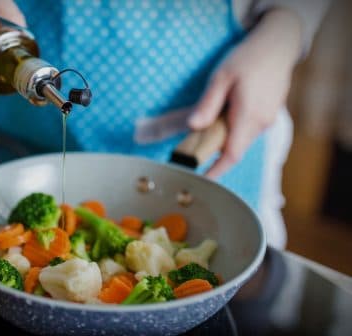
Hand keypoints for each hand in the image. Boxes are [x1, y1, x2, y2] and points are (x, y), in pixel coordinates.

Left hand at [188, 8, 302, 177]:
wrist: (278, 45)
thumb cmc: (247, 58)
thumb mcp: (221, 77)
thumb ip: (207, 104)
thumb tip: (193, 126)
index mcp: (248, 115)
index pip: (232, 154)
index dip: (216, 171)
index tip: (201, 181)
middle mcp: (261, 122)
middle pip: (234, 149)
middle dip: (213, 153)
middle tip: (190, 149)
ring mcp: (267, 120)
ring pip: (240, 140)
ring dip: (223, 139)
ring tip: (206, 125)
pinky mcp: (268, 116)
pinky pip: (247, 130)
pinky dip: (233, 130)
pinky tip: (223, 115)